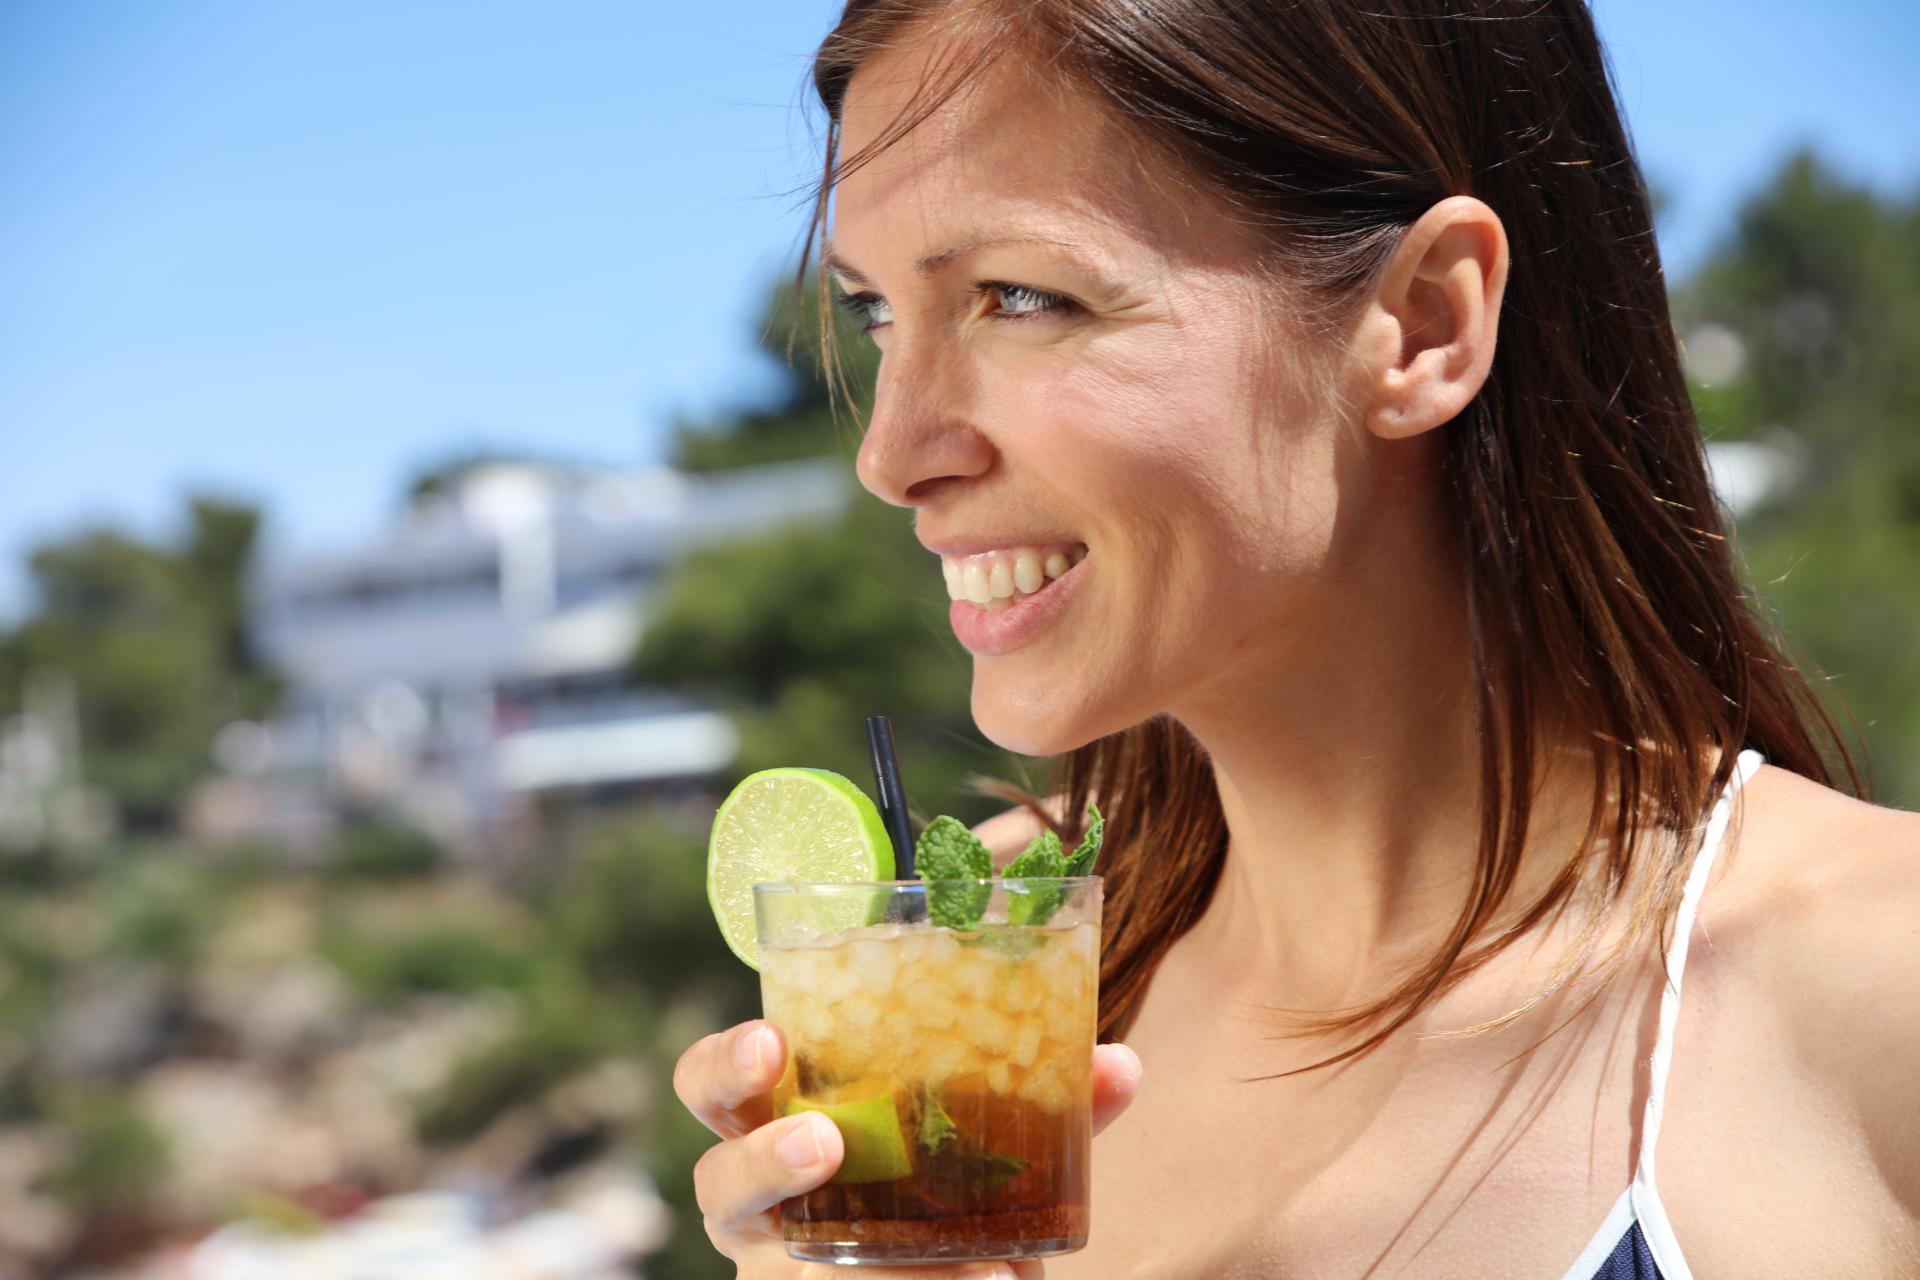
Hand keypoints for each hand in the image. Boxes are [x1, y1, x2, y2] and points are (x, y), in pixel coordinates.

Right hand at [675, 1019, 1142, 1277]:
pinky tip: (985, 1277)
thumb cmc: (948, 1194)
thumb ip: (1051, 1105)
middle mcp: (766, 1206)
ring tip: (898, 1246)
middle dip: (754, 1155)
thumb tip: (1119, 1066)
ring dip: (834, 1248)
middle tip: (821, 1140)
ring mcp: (785, 1274)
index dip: (726, 1061)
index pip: (717, 1083)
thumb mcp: (990, 1145)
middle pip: (716, 1176)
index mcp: (784, 1121)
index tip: (772, 1038)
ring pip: (768, 1261)